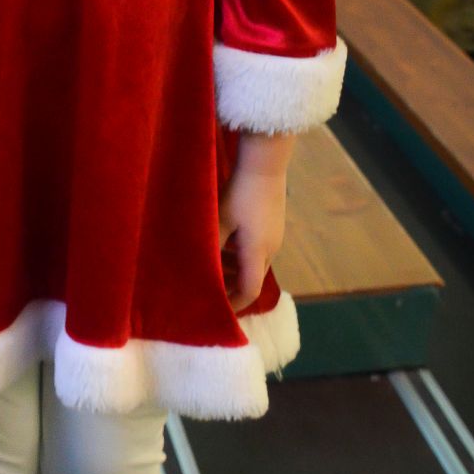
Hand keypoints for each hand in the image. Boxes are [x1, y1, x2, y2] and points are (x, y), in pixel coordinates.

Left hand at [218, 133, 293, 311]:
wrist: (265, 164)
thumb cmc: (239, 194)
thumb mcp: (219, 221)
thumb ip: (209, 247)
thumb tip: (197, 267)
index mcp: (257, 252)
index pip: (250, 290)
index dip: (234, 304)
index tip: (217, 310)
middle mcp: (271, 249)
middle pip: (252, 279)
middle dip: (230, 287)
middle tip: (208, 289)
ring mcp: (275, 236)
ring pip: (254, 263)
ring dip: (234, 269)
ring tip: (211, 266)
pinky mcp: (274, 224)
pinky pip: (256, 249)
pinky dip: (240, 254)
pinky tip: (224, 243)